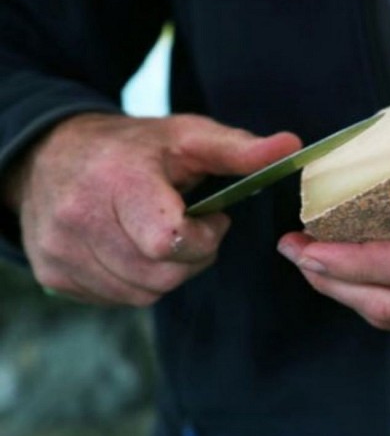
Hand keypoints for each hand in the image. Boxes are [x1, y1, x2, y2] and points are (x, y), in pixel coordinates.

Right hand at [5, 113, 299, 305]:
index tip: (210, 219)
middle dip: (191, 257)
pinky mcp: (52, 273)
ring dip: (166, 272)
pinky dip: (136, 282)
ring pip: (141, 293)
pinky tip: (133, 249)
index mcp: (118, 180)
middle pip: (161, 274)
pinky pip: (116, 299)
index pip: (168, 241)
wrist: (50, 155)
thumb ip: (239, 150)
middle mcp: (79, 218)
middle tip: (190, 228)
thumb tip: (292, 147)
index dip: (202, 238)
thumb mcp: (188, 137)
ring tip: (161, 235)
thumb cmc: (135, 147)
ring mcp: (61, 250)